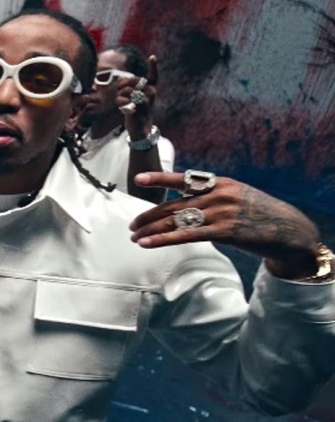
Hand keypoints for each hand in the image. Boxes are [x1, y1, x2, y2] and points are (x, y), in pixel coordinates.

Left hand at [119, 55, 157, 136]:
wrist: (140, 127)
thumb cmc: (136, 109)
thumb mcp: (132, 96)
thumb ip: (127, 86)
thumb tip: (121, 79)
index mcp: (151, 88)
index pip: (154, 76)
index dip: (153, 66)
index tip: (152, 57)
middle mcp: (151, 93)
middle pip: (133, 80)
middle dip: (123, 85)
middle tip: (120, 91)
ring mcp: (146, 100)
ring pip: (128, 90)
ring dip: (120, 94)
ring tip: (121, 100)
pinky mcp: (139, 108)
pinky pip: (125, 100)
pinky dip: (120, 102)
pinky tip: (121, 107)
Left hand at [129, 172, 319, 278]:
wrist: (289, 230)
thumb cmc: (260, 214)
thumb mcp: (238, 196)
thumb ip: (213, 197)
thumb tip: (188, 205)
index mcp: (220, 183)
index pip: (183, 178)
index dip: (159, 178)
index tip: (138, 180)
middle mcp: (218, 194)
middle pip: (173, 205)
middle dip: (149, 216)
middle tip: (132, 226)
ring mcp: (221, 212)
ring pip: (176, 221)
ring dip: (152, 230)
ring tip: (135, 237)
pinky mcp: (224, 232)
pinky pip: (186, 235)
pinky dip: (163, 239)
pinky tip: (147, 243)